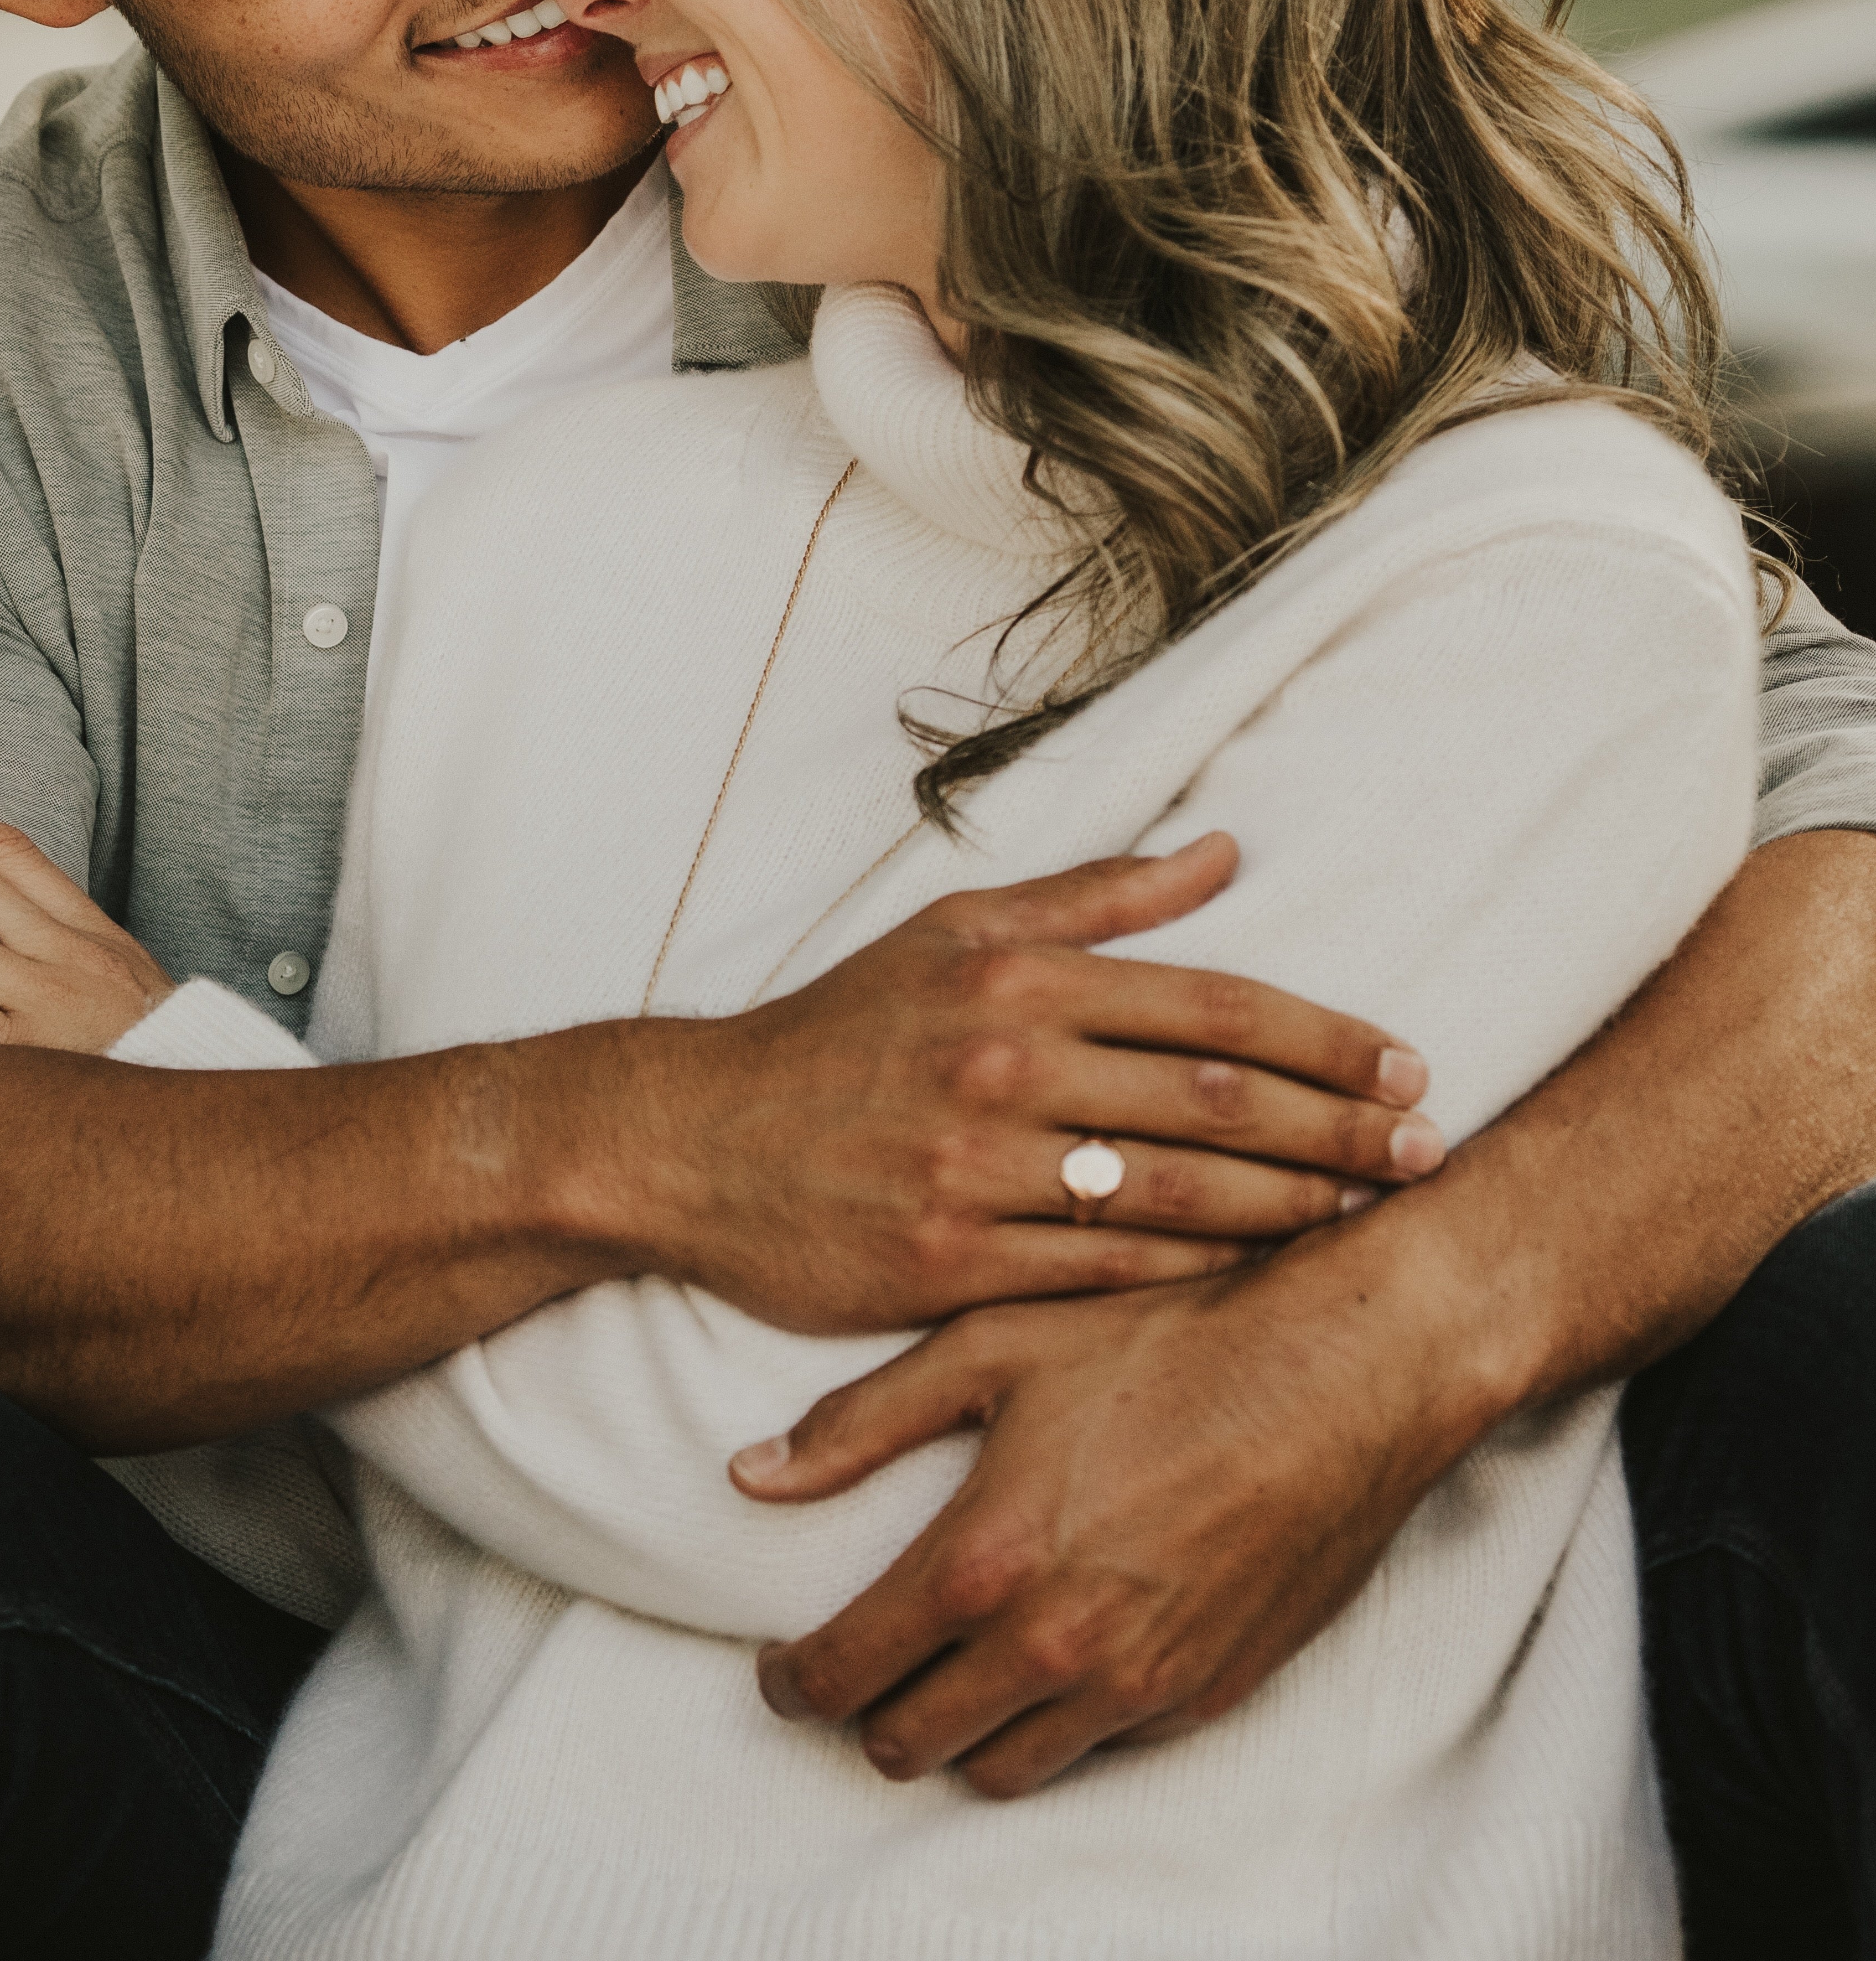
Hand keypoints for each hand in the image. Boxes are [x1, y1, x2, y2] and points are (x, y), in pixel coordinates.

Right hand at [633, 834, 1438, 1331]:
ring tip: (1367, 1212)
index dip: (1327, 1039)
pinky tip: (1258, 1271)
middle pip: (1218, 1102)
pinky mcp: (950, 1264)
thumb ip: (1093, 896)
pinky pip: (1106, 1270)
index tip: (1406, 1066)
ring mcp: (977, 1171)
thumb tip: (1223, 850)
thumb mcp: (949, 929)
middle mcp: (1003, 1067)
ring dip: (1291, 1205)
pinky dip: (1194, 1267)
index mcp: (1014, 977)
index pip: (1212, 1006)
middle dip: (1341, 1128)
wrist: (694, 1141)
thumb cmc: (834, 1032)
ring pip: (1177, 1193)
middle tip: (1426, 1150)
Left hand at [734, 1231, 1476, 1795]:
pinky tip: (1043, 1660)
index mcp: (986, 1559)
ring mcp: (1137, 1682)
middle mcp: (1055, 1643)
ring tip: (939, 1675)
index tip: (779, 1667)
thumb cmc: (1165, 1341)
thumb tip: (750, 1474)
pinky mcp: (1205, 1693)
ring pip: (1003, 1769)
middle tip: (852, 1671)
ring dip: (955, 1737)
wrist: (1341, 1372)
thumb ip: (859, 1423)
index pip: (847, 1672)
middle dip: (865, 1718)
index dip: (793, 1683)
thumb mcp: (991, 1347)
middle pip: (913, 1743)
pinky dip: (1050, 1726)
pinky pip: (1096, 1750)